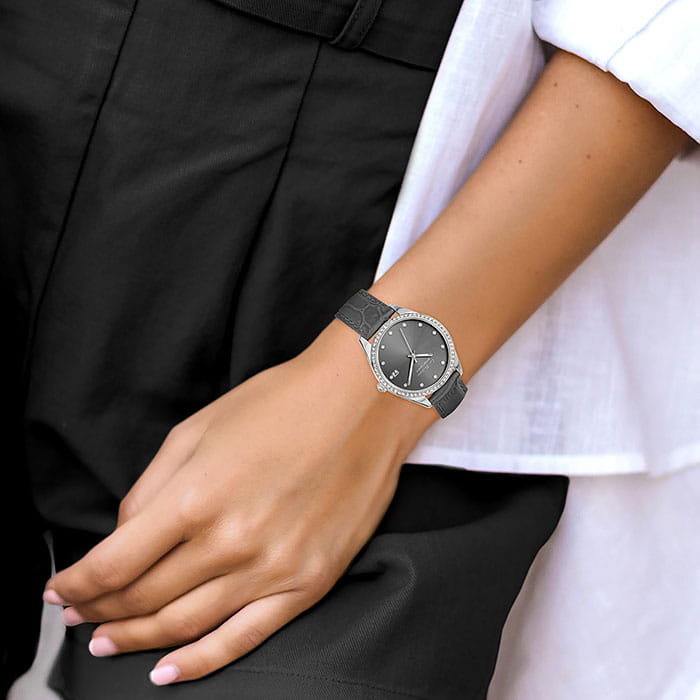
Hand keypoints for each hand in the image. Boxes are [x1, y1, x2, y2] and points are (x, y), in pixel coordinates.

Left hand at [43, 320, 436, 685]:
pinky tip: (166, 671)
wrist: (362, 401)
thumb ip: (151, 488)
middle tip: (77, 615)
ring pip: (184, 625)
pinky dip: (200, 662)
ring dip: (136, 638)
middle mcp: (229, 543)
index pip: (112, 565)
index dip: (75, 585)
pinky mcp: (308, 582)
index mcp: (195, 497)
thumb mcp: (198, 428)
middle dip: (100, 611)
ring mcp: (272, 569)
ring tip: (107, 642)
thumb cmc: (280, 403)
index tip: (58, 591)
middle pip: (143, 599)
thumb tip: (124, 538)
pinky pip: (244, 637)